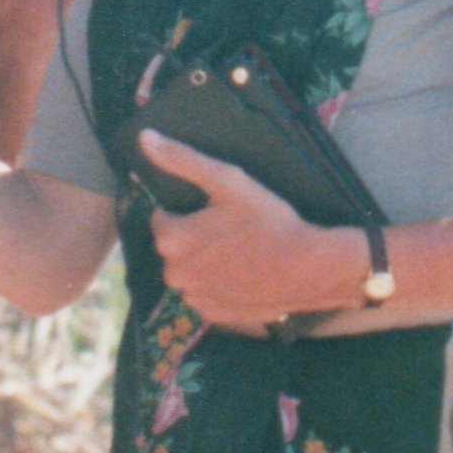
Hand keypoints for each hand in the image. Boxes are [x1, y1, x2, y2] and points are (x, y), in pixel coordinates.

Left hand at [139, 134, 356, 331]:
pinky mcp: (214, 315)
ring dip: (204, 262)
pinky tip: (244, 274)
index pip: (162, 218)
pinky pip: (206, 295)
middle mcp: (174, 273)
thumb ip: (182, 159)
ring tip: (240, 252)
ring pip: (189, 272)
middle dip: (194, 237)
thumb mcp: (227, 181)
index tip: (216, 210)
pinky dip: (218, 285)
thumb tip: (144, 138)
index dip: (187, 210)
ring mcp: (194, 299)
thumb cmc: (268, 222)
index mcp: (171, 239)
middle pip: (174, 247)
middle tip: (231, 229)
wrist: (308, 270)